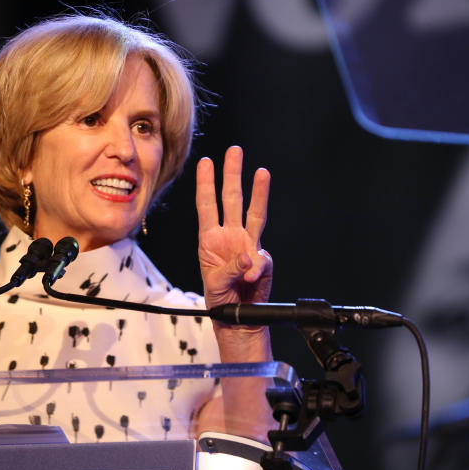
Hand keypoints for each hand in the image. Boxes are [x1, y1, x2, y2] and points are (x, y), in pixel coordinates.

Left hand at [196, 146, 272, 310]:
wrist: (239, 319)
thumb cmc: (220, 300)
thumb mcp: (216, 285)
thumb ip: (231, 270)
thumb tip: (249, 258)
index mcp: (209, 240)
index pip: (207, 206)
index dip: (205, 184)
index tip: (205, 162)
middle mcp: (229, 236)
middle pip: (232, 199)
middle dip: (232, 174)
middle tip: (234, 150)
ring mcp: (248, 245)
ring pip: (255, 212)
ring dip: (258, 192)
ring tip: (261, 171)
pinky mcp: (263, 259)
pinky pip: (264, 258)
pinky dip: (259, 267)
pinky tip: (253, 278)